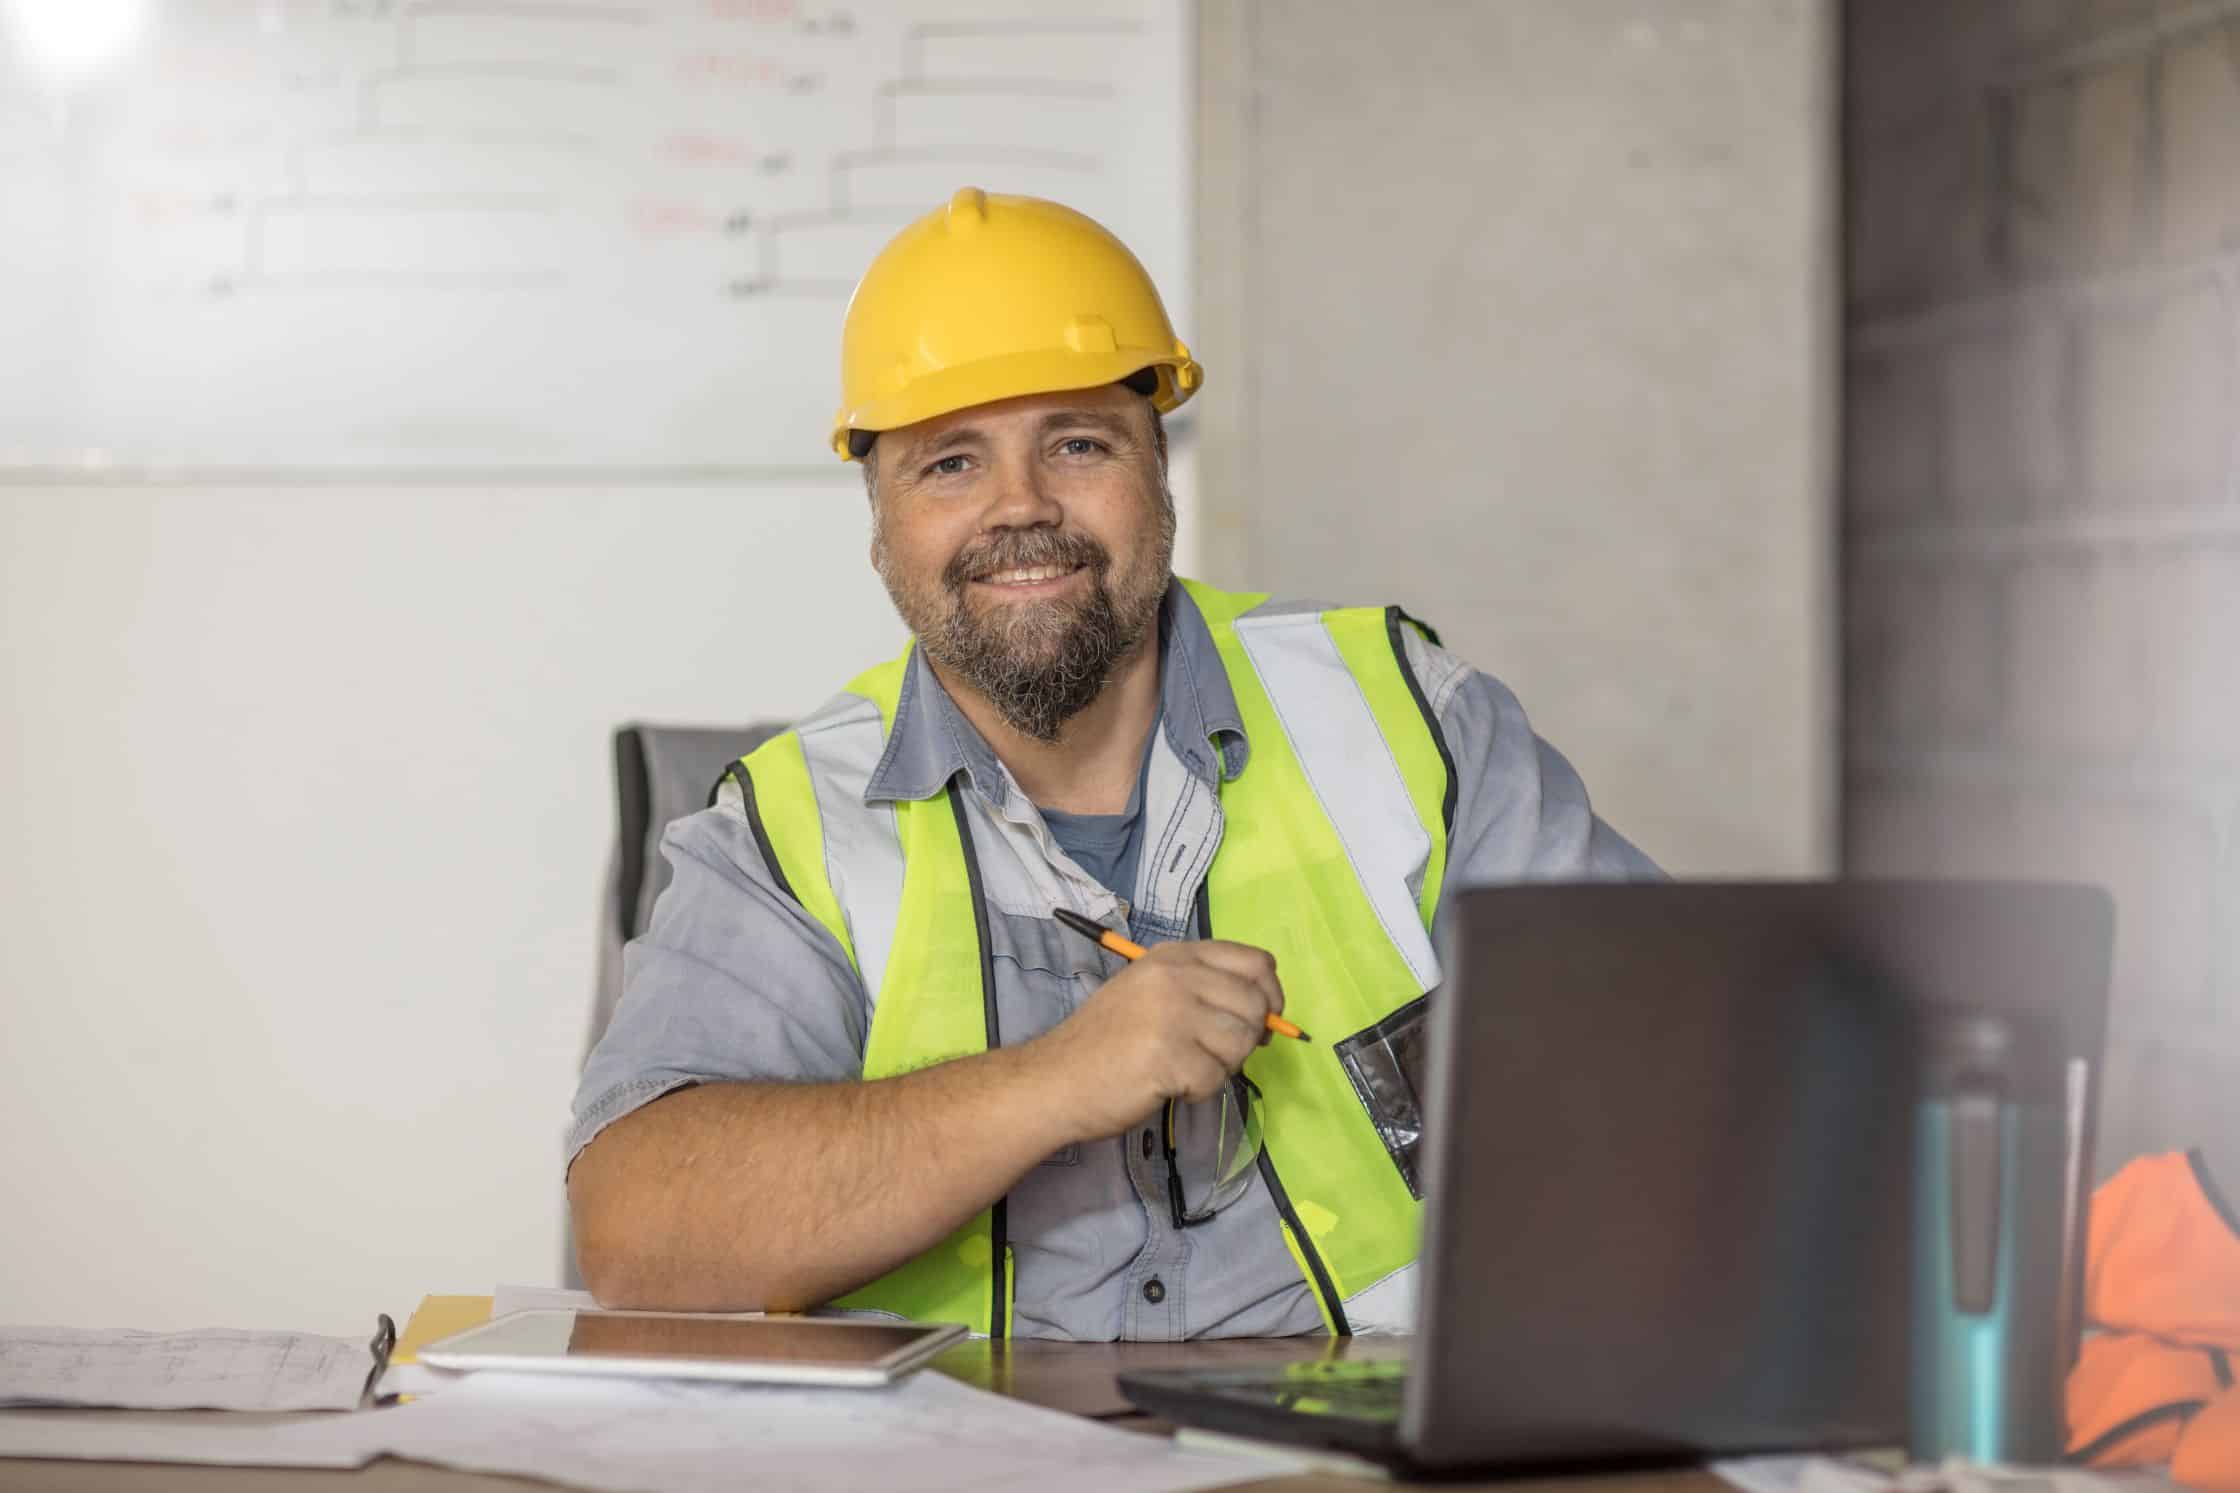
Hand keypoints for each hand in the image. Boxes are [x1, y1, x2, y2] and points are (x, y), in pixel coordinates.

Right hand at [1031, 939, 1285, 1143]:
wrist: (1055, 1079)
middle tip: (1213, 1055)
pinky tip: (1167, 1085)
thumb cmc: (1106, 1041)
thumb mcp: (1152, 993)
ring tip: (1183, 1069)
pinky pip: (1215, 1078)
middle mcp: (1175, 975)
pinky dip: (1198, 1090)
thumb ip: (1204, 991)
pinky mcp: (1169, 1055)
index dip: (1269, 994)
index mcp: (1174, 956)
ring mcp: (1172, 1013)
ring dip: (1221, 1066)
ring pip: (1241, 1043)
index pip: (1255, 961)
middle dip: (1246, 1039)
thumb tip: (1268, 1015)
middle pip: (1255, 1004)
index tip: (1259, 1020)